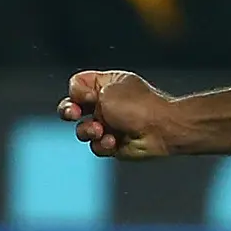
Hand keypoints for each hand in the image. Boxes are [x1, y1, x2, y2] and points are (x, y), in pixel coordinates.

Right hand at [56, 70, 177, 158]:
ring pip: (82, 130)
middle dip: (68, 111)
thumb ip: (83, 92)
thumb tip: (75, 101)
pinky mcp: (114, 144)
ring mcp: (110, 125)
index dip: (76, 91)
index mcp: (107, 85)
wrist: (162, 130)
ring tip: (99, 130)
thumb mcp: (107, 89)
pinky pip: (96, 146)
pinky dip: (102, 145)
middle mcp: (107, 104)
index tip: (86, 97)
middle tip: (73, 114)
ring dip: (87, 131)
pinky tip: (112, 141)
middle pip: (73, 108)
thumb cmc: (139, 106)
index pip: (78, 85)